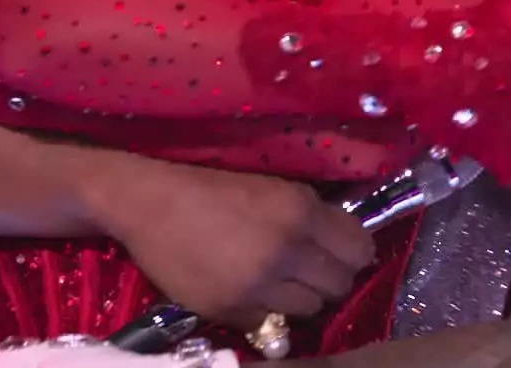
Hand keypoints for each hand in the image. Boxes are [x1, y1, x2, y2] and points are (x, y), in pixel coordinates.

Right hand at [86, 157, 375, 331]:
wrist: (153, 205)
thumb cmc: (214, 189)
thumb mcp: (272, 188)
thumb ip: (310, 215)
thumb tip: (348, 243)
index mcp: (299, 210)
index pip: (357, 248)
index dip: (357, 252)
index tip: (350, 253)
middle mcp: (286, 249)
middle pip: (339, 284)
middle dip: (333, 278)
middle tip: (315, 268)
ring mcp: (259, 285)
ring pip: (310, 308)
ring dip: (302, 296)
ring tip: (282, 279)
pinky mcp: (233, 311)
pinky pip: (272, 322)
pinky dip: (268, 310)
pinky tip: (253, 289)